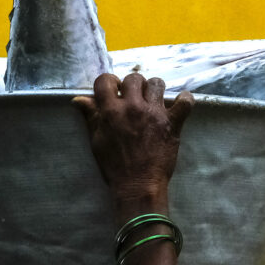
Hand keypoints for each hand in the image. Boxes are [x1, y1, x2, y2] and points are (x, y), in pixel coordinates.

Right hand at [72, 73, 194, 209]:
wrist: (138, 186)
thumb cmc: (115, 167)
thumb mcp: (96, 141)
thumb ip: (91, 117)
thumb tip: (79, 99)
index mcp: (111, 111)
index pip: (105, 80)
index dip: (109, 82)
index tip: (114, 91)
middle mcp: (133, 107)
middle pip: (134, 78)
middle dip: (132, 86)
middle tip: (134, 99)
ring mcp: (154, 113)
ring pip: (157, 84)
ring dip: (154, 90)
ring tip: (153, 101)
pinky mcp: (173, 123)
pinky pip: (185, 102)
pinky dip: (185, 100)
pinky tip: (180, 103)